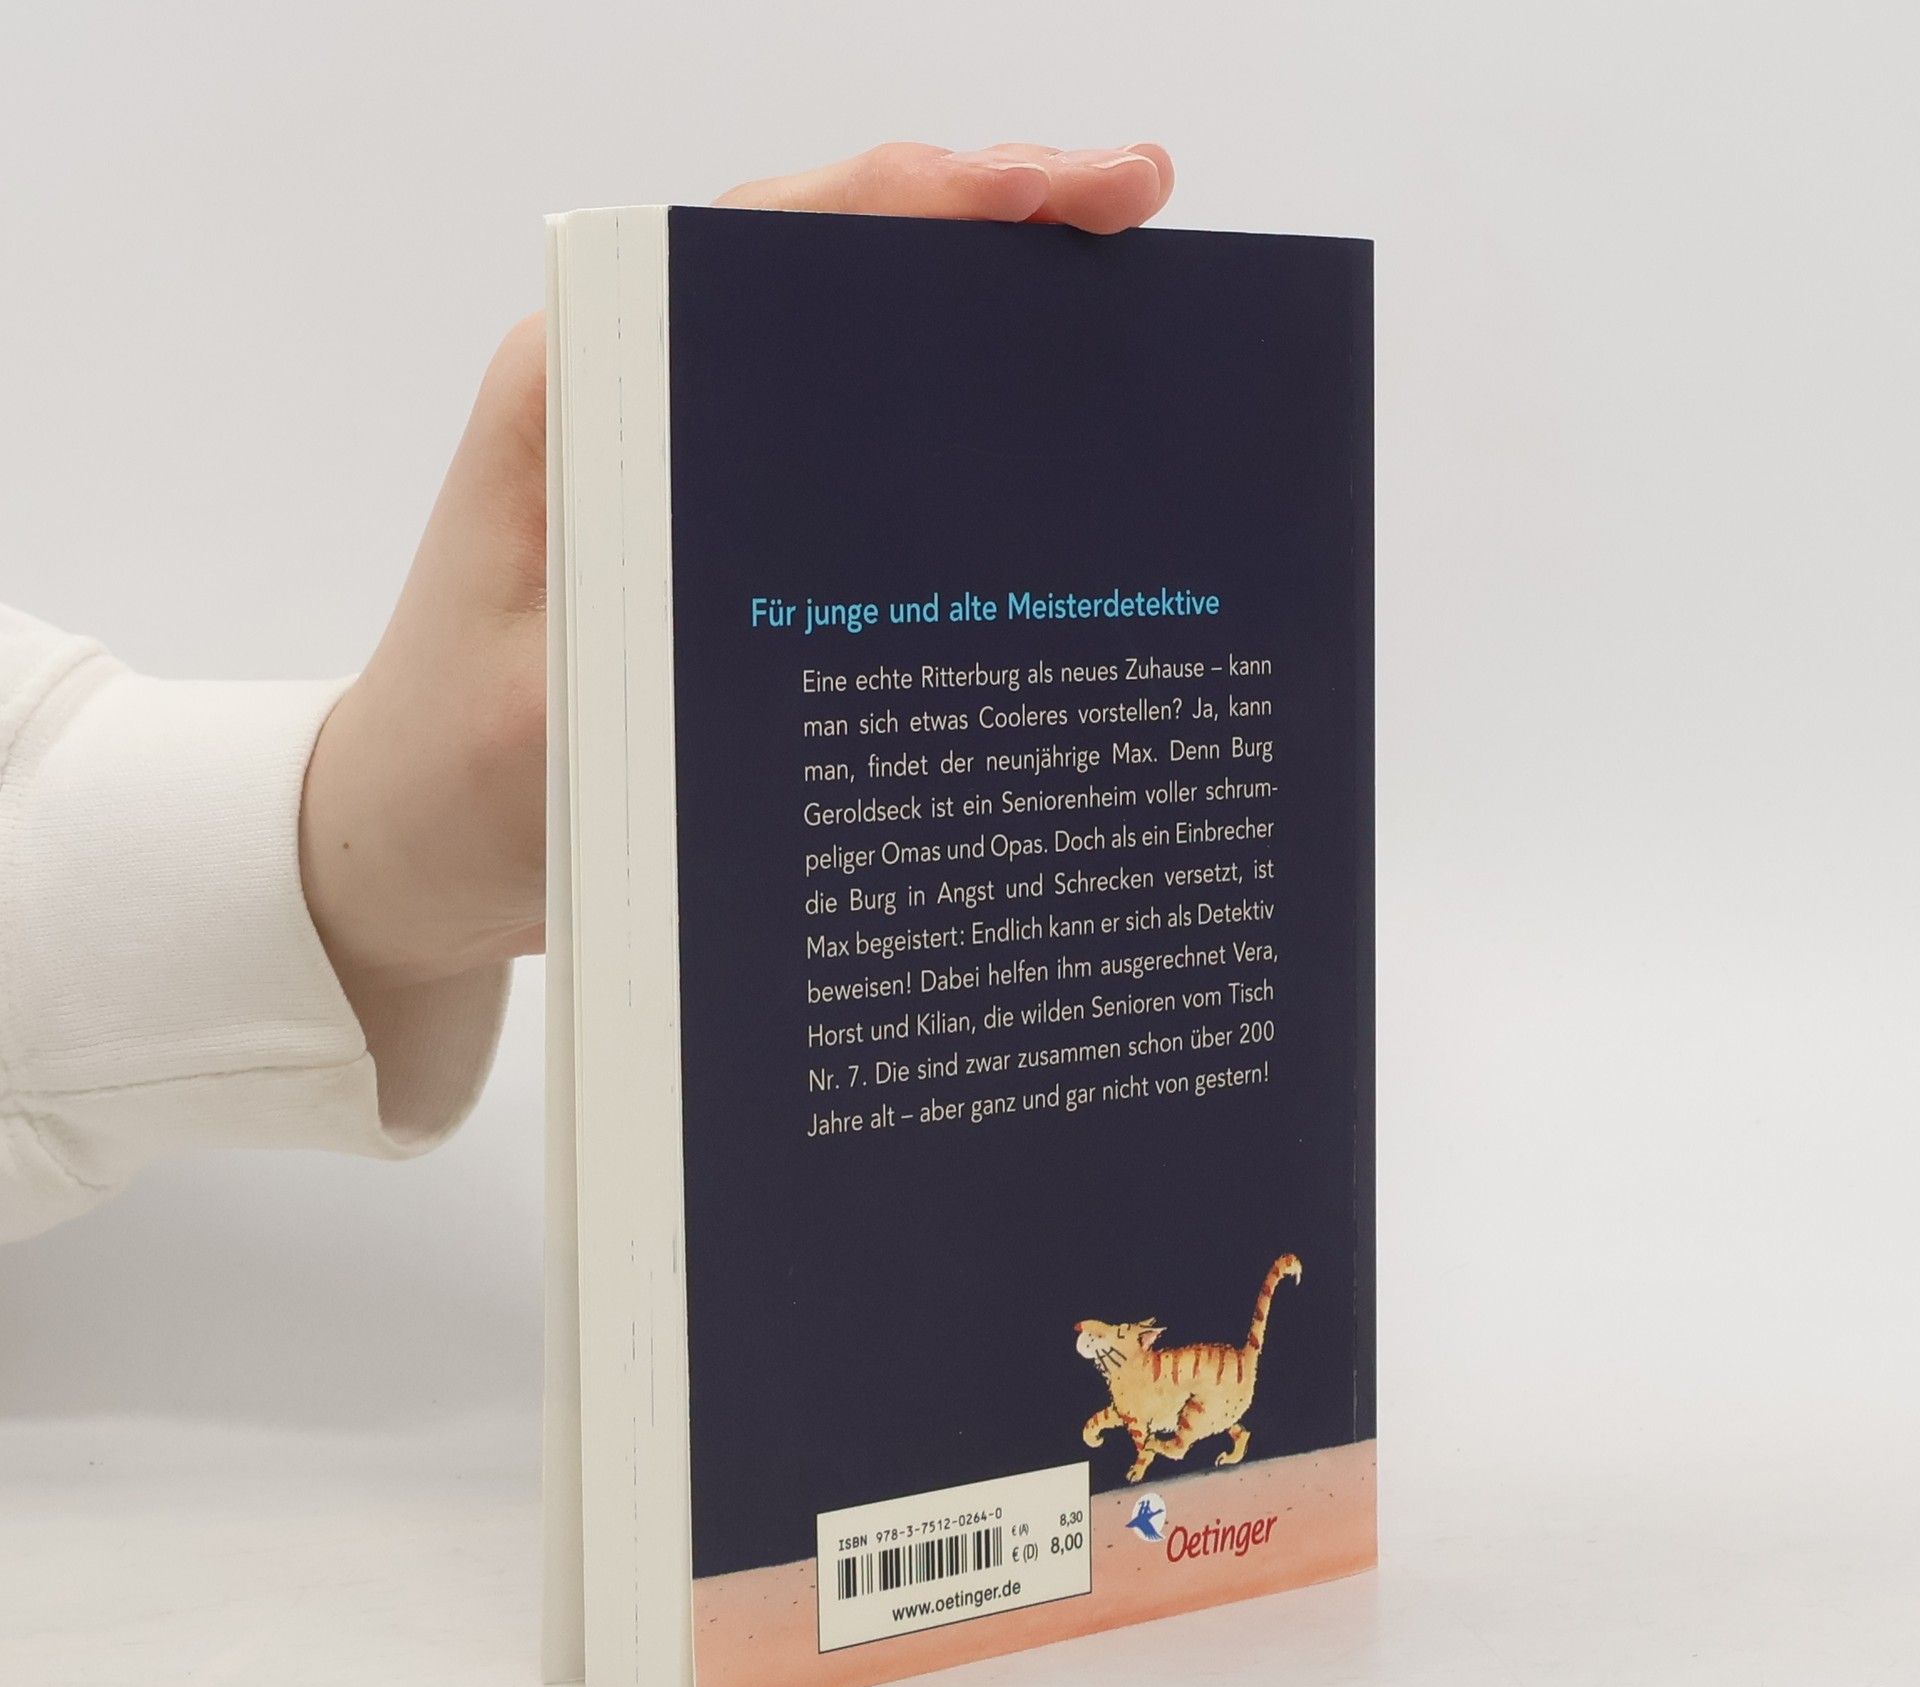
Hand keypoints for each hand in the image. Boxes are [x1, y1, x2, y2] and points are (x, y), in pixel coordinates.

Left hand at [299, 142, 1176, 1008]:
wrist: (414, 847)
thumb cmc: (452, 783)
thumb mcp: (544, 726)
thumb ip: (650, 646)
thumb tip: (833, 604)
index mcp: (584, 393)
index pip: (767, 242)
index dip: (920, 200)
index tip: (1054, 197)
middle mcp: (641, 400)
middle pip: (833, 272)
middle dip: (989, 232)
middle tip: (1133, 216)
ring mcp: (687, 465)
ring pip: (857, 356)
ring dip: (985, 331)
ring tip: (1126, 319)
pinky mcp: (723, 537)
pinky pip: (855, 459)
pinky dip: (951, 440)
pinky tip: (1046, 463)